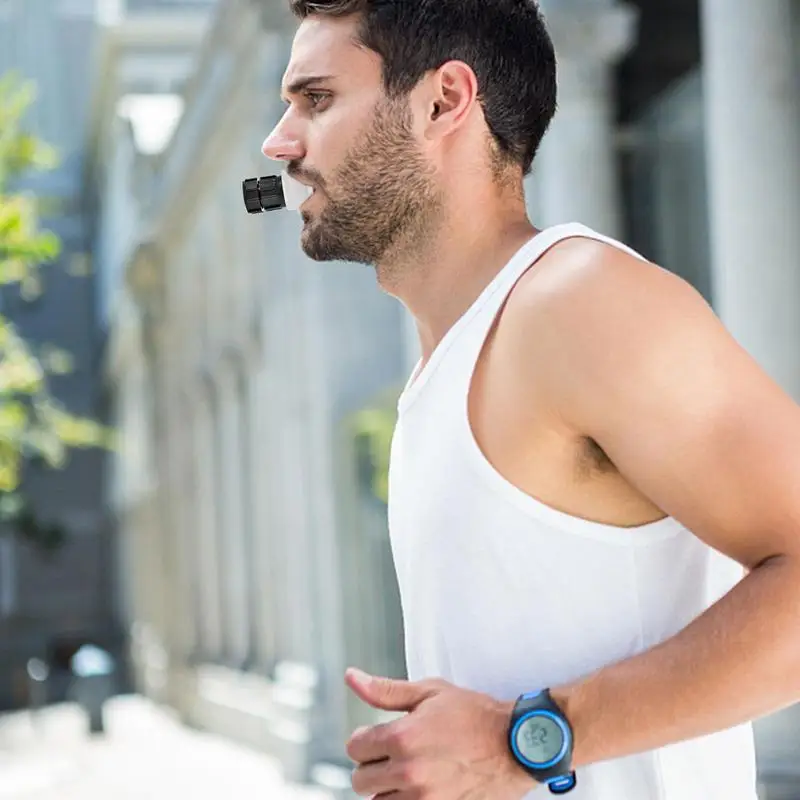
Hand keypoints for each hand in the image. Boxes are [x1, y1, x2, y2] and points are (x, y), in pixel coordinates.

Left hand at [344, 667, 536, 798]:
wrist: (514, 745)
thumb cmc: (475, 715)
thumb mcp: (430, 692)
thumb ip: (385, 690)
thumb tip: (353, 678)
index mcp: (402, 737)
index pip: (355, 748)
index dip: (364, 738)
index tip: (377, 736)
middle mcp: (408, 772)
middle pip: (360, 780)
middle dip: (371, 764)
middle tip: (391, 754)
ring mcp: (423, 799)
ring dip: (386, 788)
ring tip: (406, 771)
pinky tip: (417, 787)